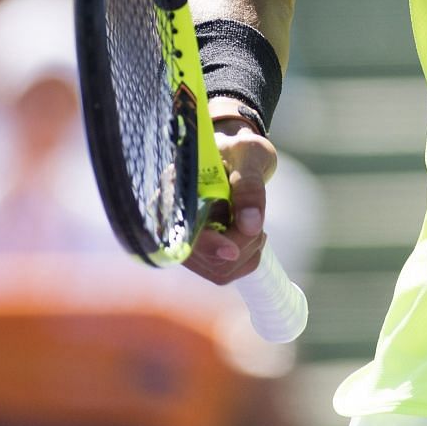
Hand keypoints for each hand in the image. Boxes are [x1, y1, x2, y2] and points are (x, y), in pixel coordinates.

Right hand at [184, 100, 276, 284]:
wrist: (238, 158)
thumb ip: (249, 187)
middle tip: (256, 215)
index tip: (232, 250)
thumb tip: (251, 225)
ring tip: (252, 219)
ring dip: (247, 249)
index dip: (207, 245)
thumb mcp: (249, 156)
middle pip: (206, 257)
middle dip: (241, 240)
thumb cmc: (239, 151)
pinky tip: (250, 233)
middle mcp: (170, 223)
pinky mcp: (199, 256)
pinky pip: (226, 273)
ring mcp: (183, 243)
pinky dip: (247, 258)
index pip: (181, 232)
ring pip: (219, 270)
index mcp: (173, 193)